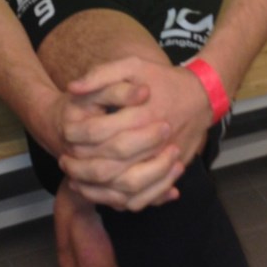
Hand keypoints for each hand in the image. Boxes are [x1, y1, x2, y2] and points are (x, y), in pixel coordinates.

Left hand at [57, 56, 212, 209]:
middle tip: (65, 164)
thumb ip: (101, 74)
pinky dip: (121, 201)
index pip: (100, 134)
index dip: (77, 139)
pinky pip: (143, 198)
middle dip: (82, 170)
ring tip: (77, 182)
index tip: (64, 139)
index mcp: (141, 115)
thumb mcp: (132, 65)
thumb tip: (72, 88)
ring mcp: (164, 161)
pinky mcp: (170, 174)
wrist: (201, 96)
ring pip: (125, 190)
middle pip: (110, 168)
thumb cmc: (163, 79)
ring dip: (98, 190)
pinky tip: (103, 194)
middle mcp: (154, 142)